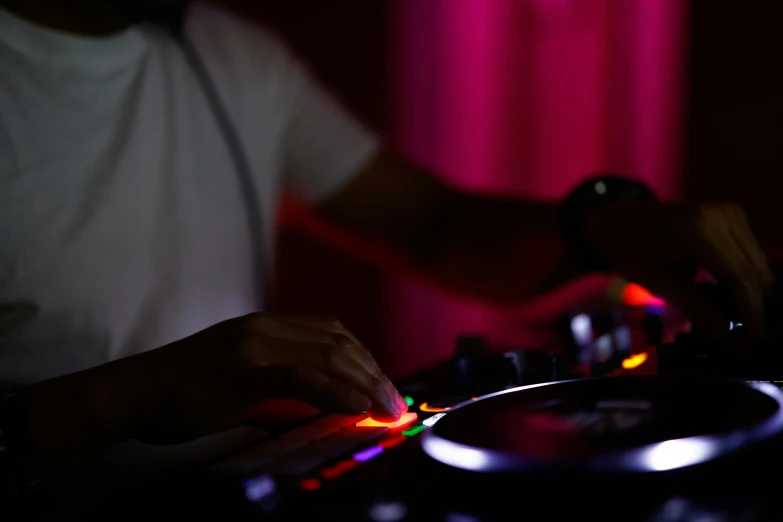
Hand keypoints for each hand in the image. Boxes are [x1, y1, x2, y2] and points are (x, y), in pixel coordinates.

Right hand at [124, 314, 406, 444]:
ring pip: (328, 355)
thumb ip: (279, 380)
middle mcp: (265, 326)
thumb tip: (322, 401)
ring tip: (388, 409)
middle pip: (338, 342)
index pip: (332, 333)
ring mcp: (254, 344)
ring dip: (365, 383)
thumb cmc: (184, 391)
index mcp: (266, 325)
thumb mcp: (239, 376)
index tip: (384, 386)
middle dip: (374, 373)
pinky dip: (337, 391)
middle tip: (396, 404)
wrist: (136, 391)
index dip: (364, 359)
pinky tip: (359, 407)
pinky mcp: (243, 369)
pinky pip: (303, 377)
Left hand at [586, 202, 773, 336]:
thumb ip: (693, 305)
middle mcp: (720, 215)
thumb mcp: (656, 281)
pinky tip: (721, 290)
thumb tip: (725, 333)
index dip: (749, 310)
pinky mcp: (732, 214)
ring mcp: (729, 211)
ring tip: (724, 312)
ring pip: (757, 263)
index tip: (751, 339)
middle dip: (749, 304)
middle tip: (737, 333)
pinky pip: (751, 253)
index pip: (738, 276)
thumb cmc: (630, 250)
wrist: (619, 220)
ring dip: (747, 291)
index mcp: (697, 230)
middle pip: (753, 270)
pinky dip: (742, 276)